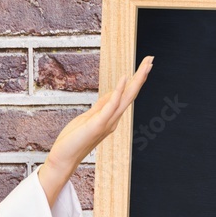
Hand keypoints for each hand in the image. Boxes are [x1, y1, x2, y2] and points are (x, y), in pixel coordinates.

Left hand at [37, 56, 153, 205]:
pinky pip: (111, 106)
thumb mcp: (89, 117)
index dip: (135, 80)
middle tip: (150, 59)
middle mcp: (114, 119)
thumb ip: (100, 107)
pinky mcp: (98, 124)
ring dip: (136, 80)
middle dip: (141, 76)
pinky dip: (118, 92)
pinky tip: (124, 78)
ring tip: (145, 66)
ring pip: (126, 98)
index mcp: (111, 117)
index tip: (144, 65)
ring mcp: (107, 122)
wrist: (65, 157)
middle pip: (131, 94)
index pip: (126, 95)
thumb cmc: (75, 139)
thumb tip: (110, 94)